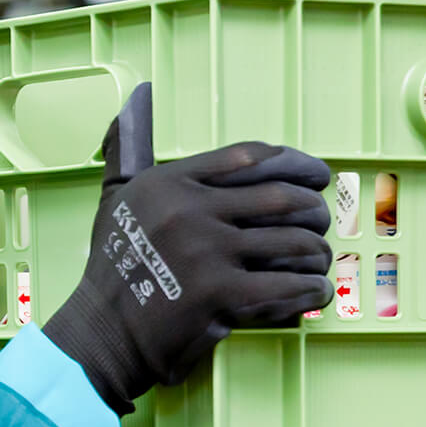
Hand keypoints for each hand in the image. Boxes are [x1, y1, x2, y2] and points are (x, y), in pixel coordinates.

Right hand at [41, 83, 333, 414]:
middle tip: (321, 221)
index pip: (250, 156)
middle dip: (314, 209)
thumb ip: (130, 150)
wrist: (104, 331)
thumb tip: (137, 94)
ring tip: (320, 259)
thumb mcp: (115, 198)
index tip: (316, 175)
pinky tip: (318, 292)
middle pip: (281, 197)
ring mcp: (207, 252)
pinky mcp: (221, 295)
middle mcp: (191, 210)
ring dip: (317, 252)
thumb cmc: (111, 267)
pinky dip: (312, 289)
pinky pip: (287, 286)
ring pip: (292, 241)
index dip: (295, 162)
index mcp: (170, 181)